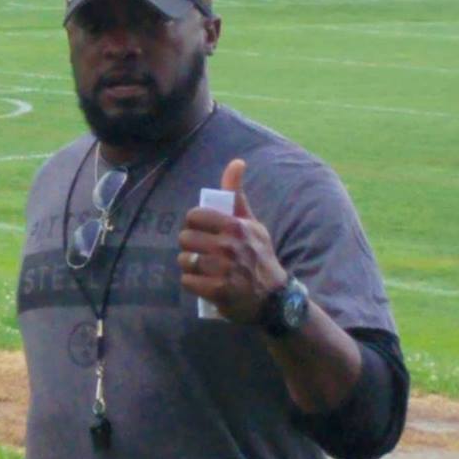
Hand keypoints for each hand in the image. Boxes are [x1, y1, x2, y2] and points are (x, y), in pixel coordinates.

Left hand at [178, 159, 286, 324]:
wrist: (273, 297)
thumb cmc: (259, 256)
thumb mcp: (252, 223)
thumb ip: (236, 195)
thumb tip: (236, 162)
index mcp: (235, 226)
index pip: (195, 216)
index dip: (193, 224)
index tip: (201, 231)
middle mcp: (229, 246)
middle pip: (185, 238)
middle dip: (189, 246)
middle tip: (200, 251)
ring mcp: (223, 269)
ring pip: (184, 260)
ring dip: (189, 265)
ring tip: (201, 267)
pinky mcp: (218, 291)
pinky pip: (187, 281)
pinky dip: (191, 283)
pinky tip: (202, 283)